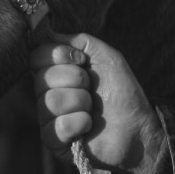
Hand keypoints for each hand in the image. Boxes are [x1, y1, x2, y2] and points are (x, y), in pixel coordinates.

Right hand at [30, 31, 167, 173]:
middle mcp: (48, 94)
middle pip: (42, 78)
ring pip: (51, 101)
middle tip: (92, 87)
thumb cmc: (122, 92)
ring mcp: (49, 119)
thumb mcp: (106, 56)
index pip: (36, 57)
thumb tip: (47, 31)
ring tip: (93, 109)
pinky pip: (57, 126)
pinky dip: (80, 122)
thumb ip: (79, 41)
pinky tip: (89, 126)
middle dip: (76, 79)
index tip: (81, 60)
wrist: (138, 126)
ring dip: (81, 101)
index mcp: (57, 73)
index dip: (57, 54)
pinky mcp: (54, 142)